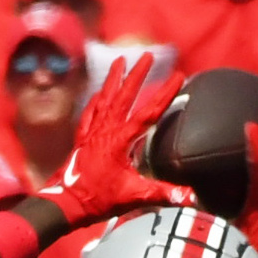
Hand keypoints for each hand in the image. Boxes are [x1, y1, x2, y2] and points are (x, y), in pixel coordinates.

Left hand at [39, 52, 191, 228]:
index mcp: (121, 139)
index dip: (165, 93)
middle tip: (146, 55)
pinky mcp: (82, 137)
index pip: (149, 112)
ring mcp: (92, 131)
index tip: (178, 76)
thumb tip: (190, 197)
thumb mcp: (134, 196)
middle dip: (137, 74)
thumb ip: (162, 193)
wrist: (66, 203)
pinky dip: (95, 100)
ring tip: (120, 60)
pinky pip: (90, 112)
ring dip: (114, 79)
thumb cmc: (99, 198)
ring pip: (105, 97)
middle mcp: (106, 128)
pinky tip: (98, 93)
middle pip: (124, 95)